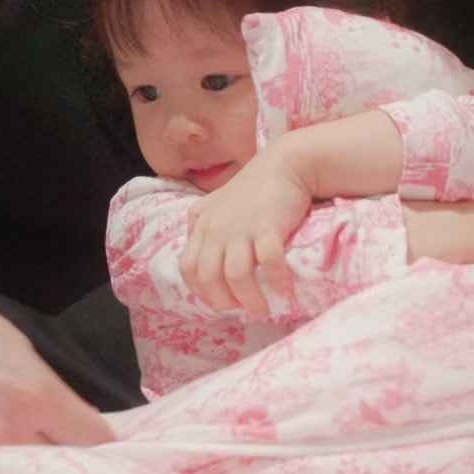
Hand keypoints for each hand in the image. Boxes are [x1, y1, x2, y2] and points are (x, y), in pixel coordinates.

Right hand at [0, 238, 113, 464]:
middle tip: (57, 448)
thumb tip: (63, 419)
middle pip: (54, 464)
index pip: (93, 439)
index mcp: (34, 397)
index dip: (103, 442)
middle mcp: (3, 434)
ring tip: (2, 445)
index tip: (102, 442)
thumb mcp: (14, 345)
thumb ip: (44, 389)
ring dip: (14, 466)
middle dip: (59, 457)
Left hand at [178, 145, 310, 312]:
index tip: (218, 299)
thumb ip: (203, 223)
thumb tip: (197, 250)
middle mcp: (217, 228)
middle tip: (241, 309)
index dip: (200, 290)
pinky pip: (268, 263)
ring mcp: (242, 228)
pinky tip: (285, 290)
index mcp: (203, 224)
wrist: (286, 164)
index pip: (187, 267)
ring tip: (262, 308)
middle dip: (222, 300)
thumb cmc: (255, 187)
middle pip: (208, 276)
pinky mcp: (268, 227)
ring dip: (249, 298)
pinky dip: (276, 281)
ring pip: (235, 275)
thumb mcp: (218, 202)